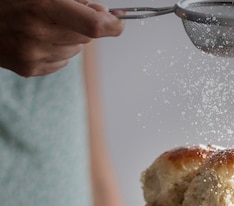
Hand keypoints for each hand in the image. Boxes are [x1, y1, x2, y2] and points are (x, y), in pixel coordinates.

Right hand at [0, 0, 123, 76]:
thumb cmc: (12, 0)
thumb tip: (103, 13)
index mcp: (43, 6)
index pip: (93, 25)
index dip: (112, 25)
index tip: (119, 22)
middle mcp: (39, 33)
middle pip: (86, 38)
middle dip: (84, 26)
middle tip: (68, 13)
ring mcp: (33, 55)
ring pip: (75, 52)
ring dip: (69, 39)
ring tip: (45, 25)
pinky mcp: (29, 69)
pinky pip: (61, 63)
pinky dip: (56, 51)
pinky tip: (38, 39)